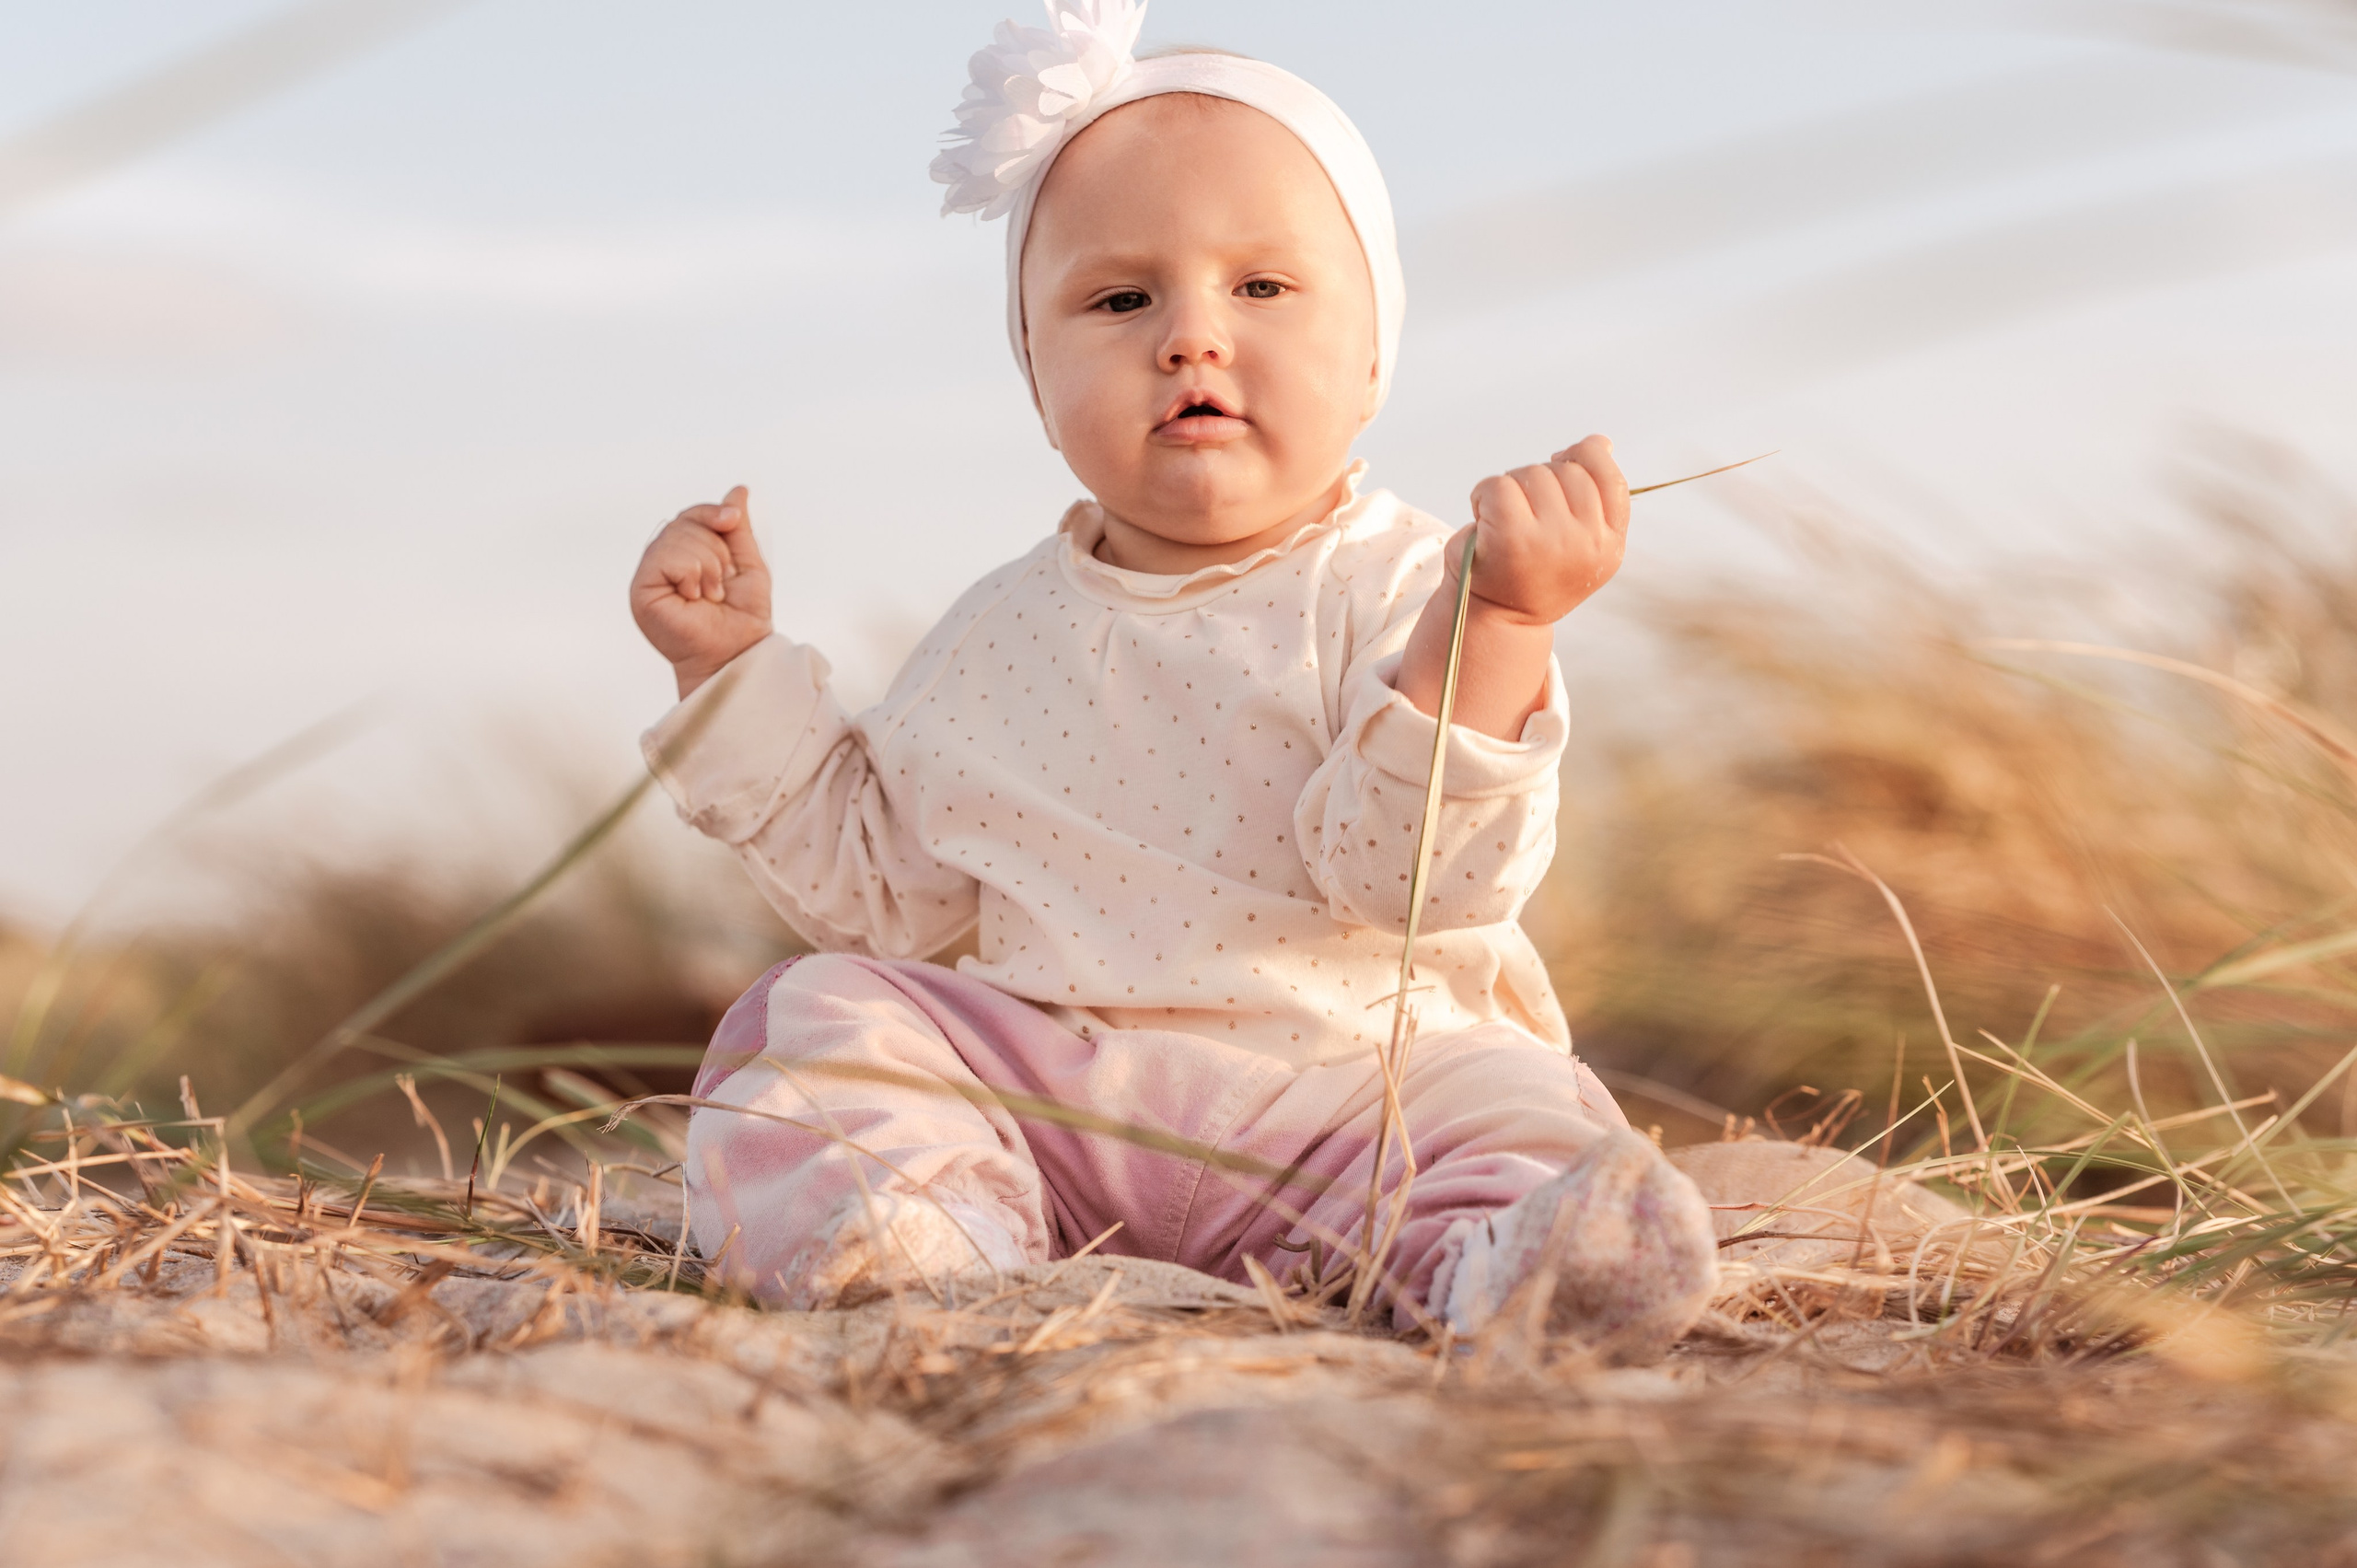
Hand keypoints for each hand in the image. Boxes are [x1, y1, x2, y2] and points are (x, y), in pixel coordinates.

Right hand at [630, 485, 773, 696]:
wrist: (737, 652)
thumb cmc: (742, 618)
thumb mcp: (748, 564)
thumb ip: (739, 530)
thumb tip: (738, 491)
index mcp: (685, 556)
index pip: (690, 516)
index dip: (711, 513)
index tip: (733, 521)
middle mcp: (663, 563)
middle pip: (684, 523)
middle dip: (715, 550)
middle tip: (721, 584)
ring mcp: (649, 577)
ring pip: (675, 537)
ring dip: (706, 565)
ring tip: (710, 595)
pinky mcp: (641, 591)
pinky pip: (665, 557)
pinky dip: (690, 573)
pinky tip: (695, 597)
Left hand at [1453, 434, 1630, 624]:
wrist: (1496, 620)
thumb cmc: (1533, 572)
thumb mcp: (1577, 539)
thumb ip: (1593, 494)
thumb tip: (1599, 442)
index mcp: (1610, 544)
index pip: (1611, 479)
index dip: (1586, 458)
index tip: (1561, 462)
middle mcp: (1587, 543)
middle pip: (1568, 471)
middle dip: (1541, 478)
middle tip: (1524, 510)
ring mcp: (1552, 540)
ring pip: (1532, 474)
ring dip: (1510, 488)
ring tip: (1504, 521)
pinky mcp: (1513, 537)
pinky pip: (1499, 485)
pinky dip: (1483, 496)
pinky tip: (1484, 522)